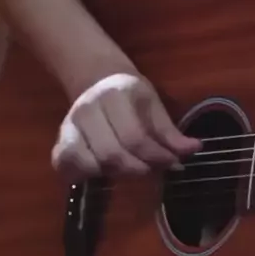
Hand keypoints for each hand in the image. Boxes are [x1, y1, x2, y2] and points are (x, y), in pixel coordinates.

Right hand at [51, 73, 200, 181]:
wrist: (97, 80)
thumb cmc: (132, 96)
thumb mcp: (154, 105)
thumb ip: (170, 131)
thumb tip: (194, 149)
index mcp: (114, 96)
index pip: (135, 136)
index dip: (157, 156)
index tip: (175, 164)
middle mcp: (87, 110)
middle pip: (111, 153)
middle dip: (138, 168)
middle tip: (153, 170)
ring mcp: (69, 126)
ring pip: (88, 162)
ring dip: (114, 173)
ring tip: (130, 169)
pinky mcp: (59, 140)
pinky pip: (65, 165)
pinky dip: (83, 175)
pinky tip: (103, 173)